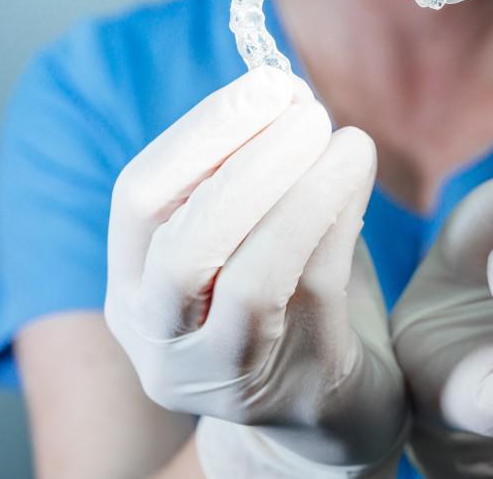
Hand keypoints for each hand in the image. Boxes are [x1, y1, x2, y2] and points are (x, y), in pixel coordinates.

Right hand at [105, 67, 405, 477]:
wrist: (325, 407)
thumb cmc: (285, 302)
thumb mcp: (250, 237)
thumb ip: (255, 173)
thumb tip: (286, 89)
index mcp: (134, 288)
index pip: (138, 200)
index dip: (200, 135)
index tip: (265, 84)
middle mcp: (160, 338)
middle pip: (182, 246)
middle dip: (247, 163)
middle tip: (306, 109)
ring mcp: (220, 373)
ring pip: (248, 279)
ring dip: (299, 193)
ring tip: (345, 137)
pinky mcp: (290, 386)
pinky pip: (312, 293)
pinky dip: (337, 221)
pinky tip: (358, 175)